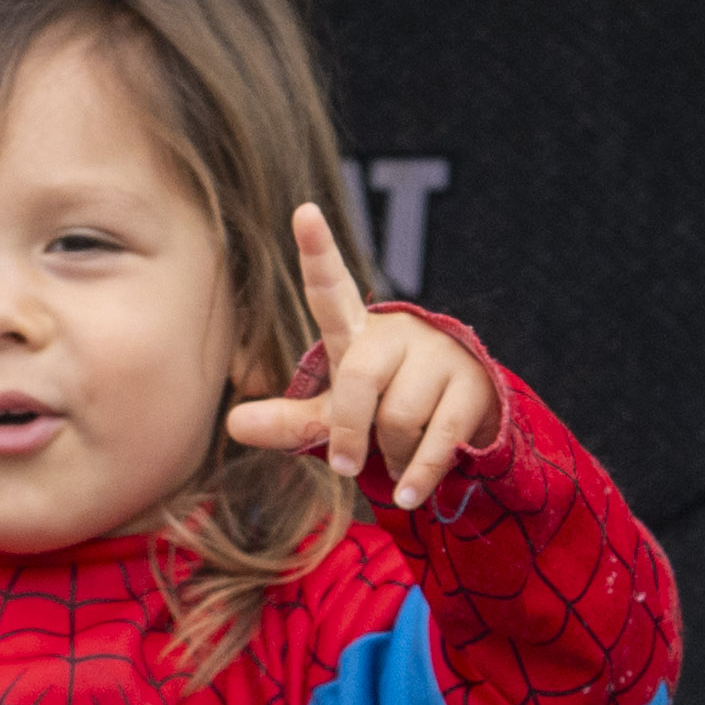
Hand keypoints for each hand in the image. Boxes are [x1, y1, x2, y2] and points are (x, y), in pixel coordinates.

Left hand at [223, 202, 504, 510]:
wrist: (460, 416)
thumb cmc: (383, 406)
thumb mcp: (333, 413)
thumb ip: (288, 421)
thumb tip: (232, 424)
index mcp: (356, 333)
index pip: (331, 289)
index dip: (318, 252)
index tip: (304, 211)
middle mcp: (397, 334)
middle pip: (358, 381)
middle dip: (347, 432)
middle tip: (345, 465)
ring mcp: (438, 356)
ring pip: (397, 419)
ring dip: (388, 456)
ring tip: (394, 458)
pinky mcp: (472, 387)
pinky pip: (436, 440)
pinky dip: (417, 475)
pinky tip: (409, 493)